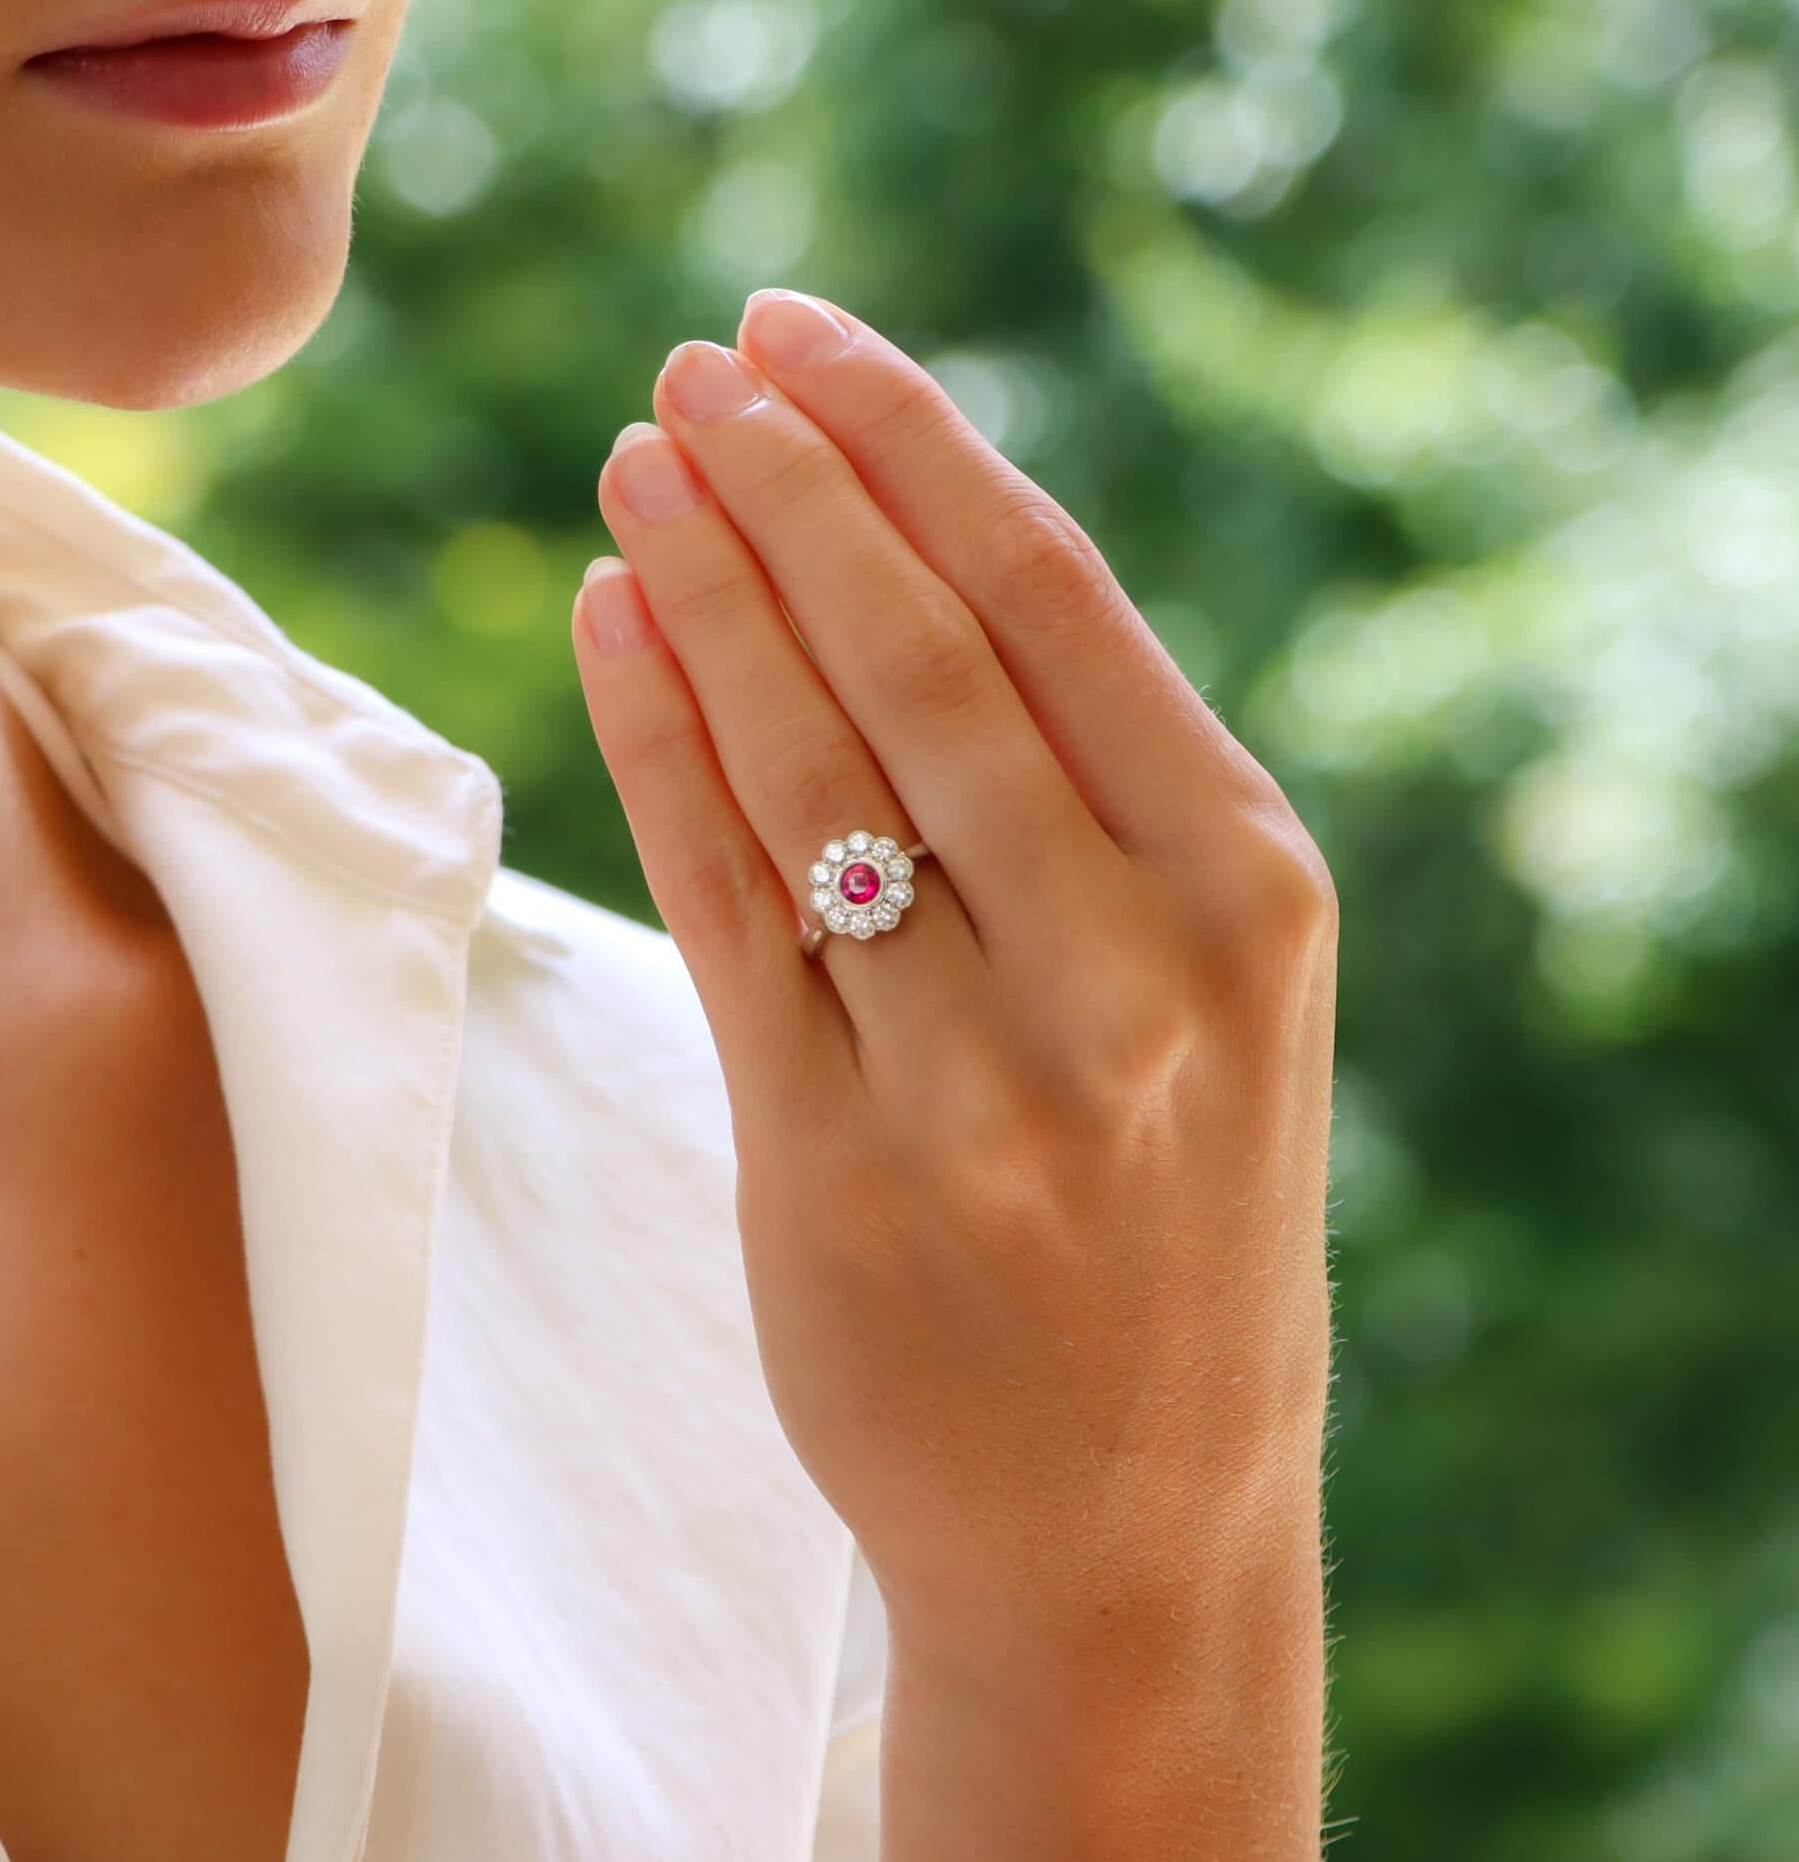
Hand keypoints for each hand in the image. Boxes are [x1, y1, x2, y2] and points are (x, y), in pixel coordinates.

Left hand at [571, 289, 1334, 1861]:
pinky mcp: (835, 1164)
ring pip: (811, 769)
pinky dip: (661, 747)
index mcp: (1248, 894)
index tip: (800, 336)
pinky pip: (730, 906)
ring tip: (637, 467)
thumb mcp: (1218, 999)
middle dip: (792, 489)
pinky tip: (613, 629)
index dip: (907, 446)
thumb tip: (911, 565)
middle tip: (694, 370)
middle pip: (921, 660)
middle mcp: (1131, 970)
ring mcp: (981, 1077)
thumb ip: (1103, 804)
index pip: (1052, 603)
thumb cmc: (1170, 1224)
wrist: (1130, 1525)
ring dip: (710, 593)